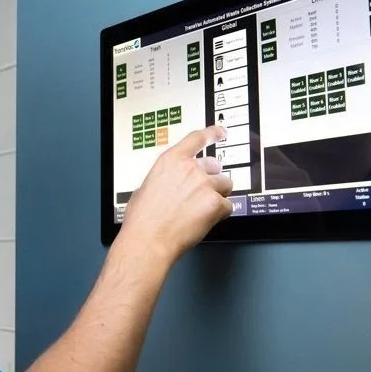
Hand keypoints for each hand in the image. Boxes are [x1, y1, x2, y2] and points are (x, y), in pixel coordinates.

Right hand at [119, 125, 233, 263]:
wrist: (148, 240)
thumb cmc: (142, 219)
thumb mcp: (145, 187)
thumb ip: (164, 178)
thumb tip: (168, 183)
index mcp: (171, 161)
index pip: (197, 139)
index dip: (212, 133)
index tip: (221, 131)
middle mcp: (189, 169)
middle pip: (215, 166)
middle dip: (212, 178)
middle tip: (203, 193)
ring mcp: (204, 185)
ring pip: (226, 184)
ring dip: (218, 195)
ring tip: (203, 210)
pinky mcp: (215, 203)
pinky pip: (228, 206)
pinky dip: (220, 214)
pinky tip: (205, 221)